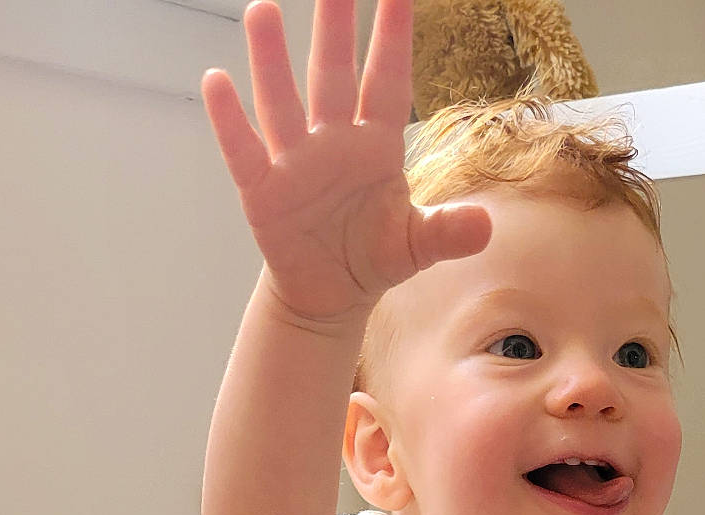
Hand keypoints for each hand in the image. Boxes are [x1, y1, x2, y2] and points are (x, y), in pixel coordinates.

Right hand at [202, 0, 490, 324]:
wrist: (330, 296)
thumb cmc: (373, 257)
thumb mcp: (416, 247)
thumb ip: (447, 232)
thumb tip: (487, 227)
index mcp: (377, 146)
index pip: (387, 82)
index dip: (394, 39)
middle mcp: (333, 142)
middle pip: (333, 76)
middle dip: (333, 28)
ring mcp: (295, 162)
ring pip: (283, 102)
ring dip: (271, 61)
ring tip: (261, 9)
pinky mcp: (262, 192)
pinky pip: (244, 150)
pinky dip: (229, 120)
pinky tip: (217, 80)